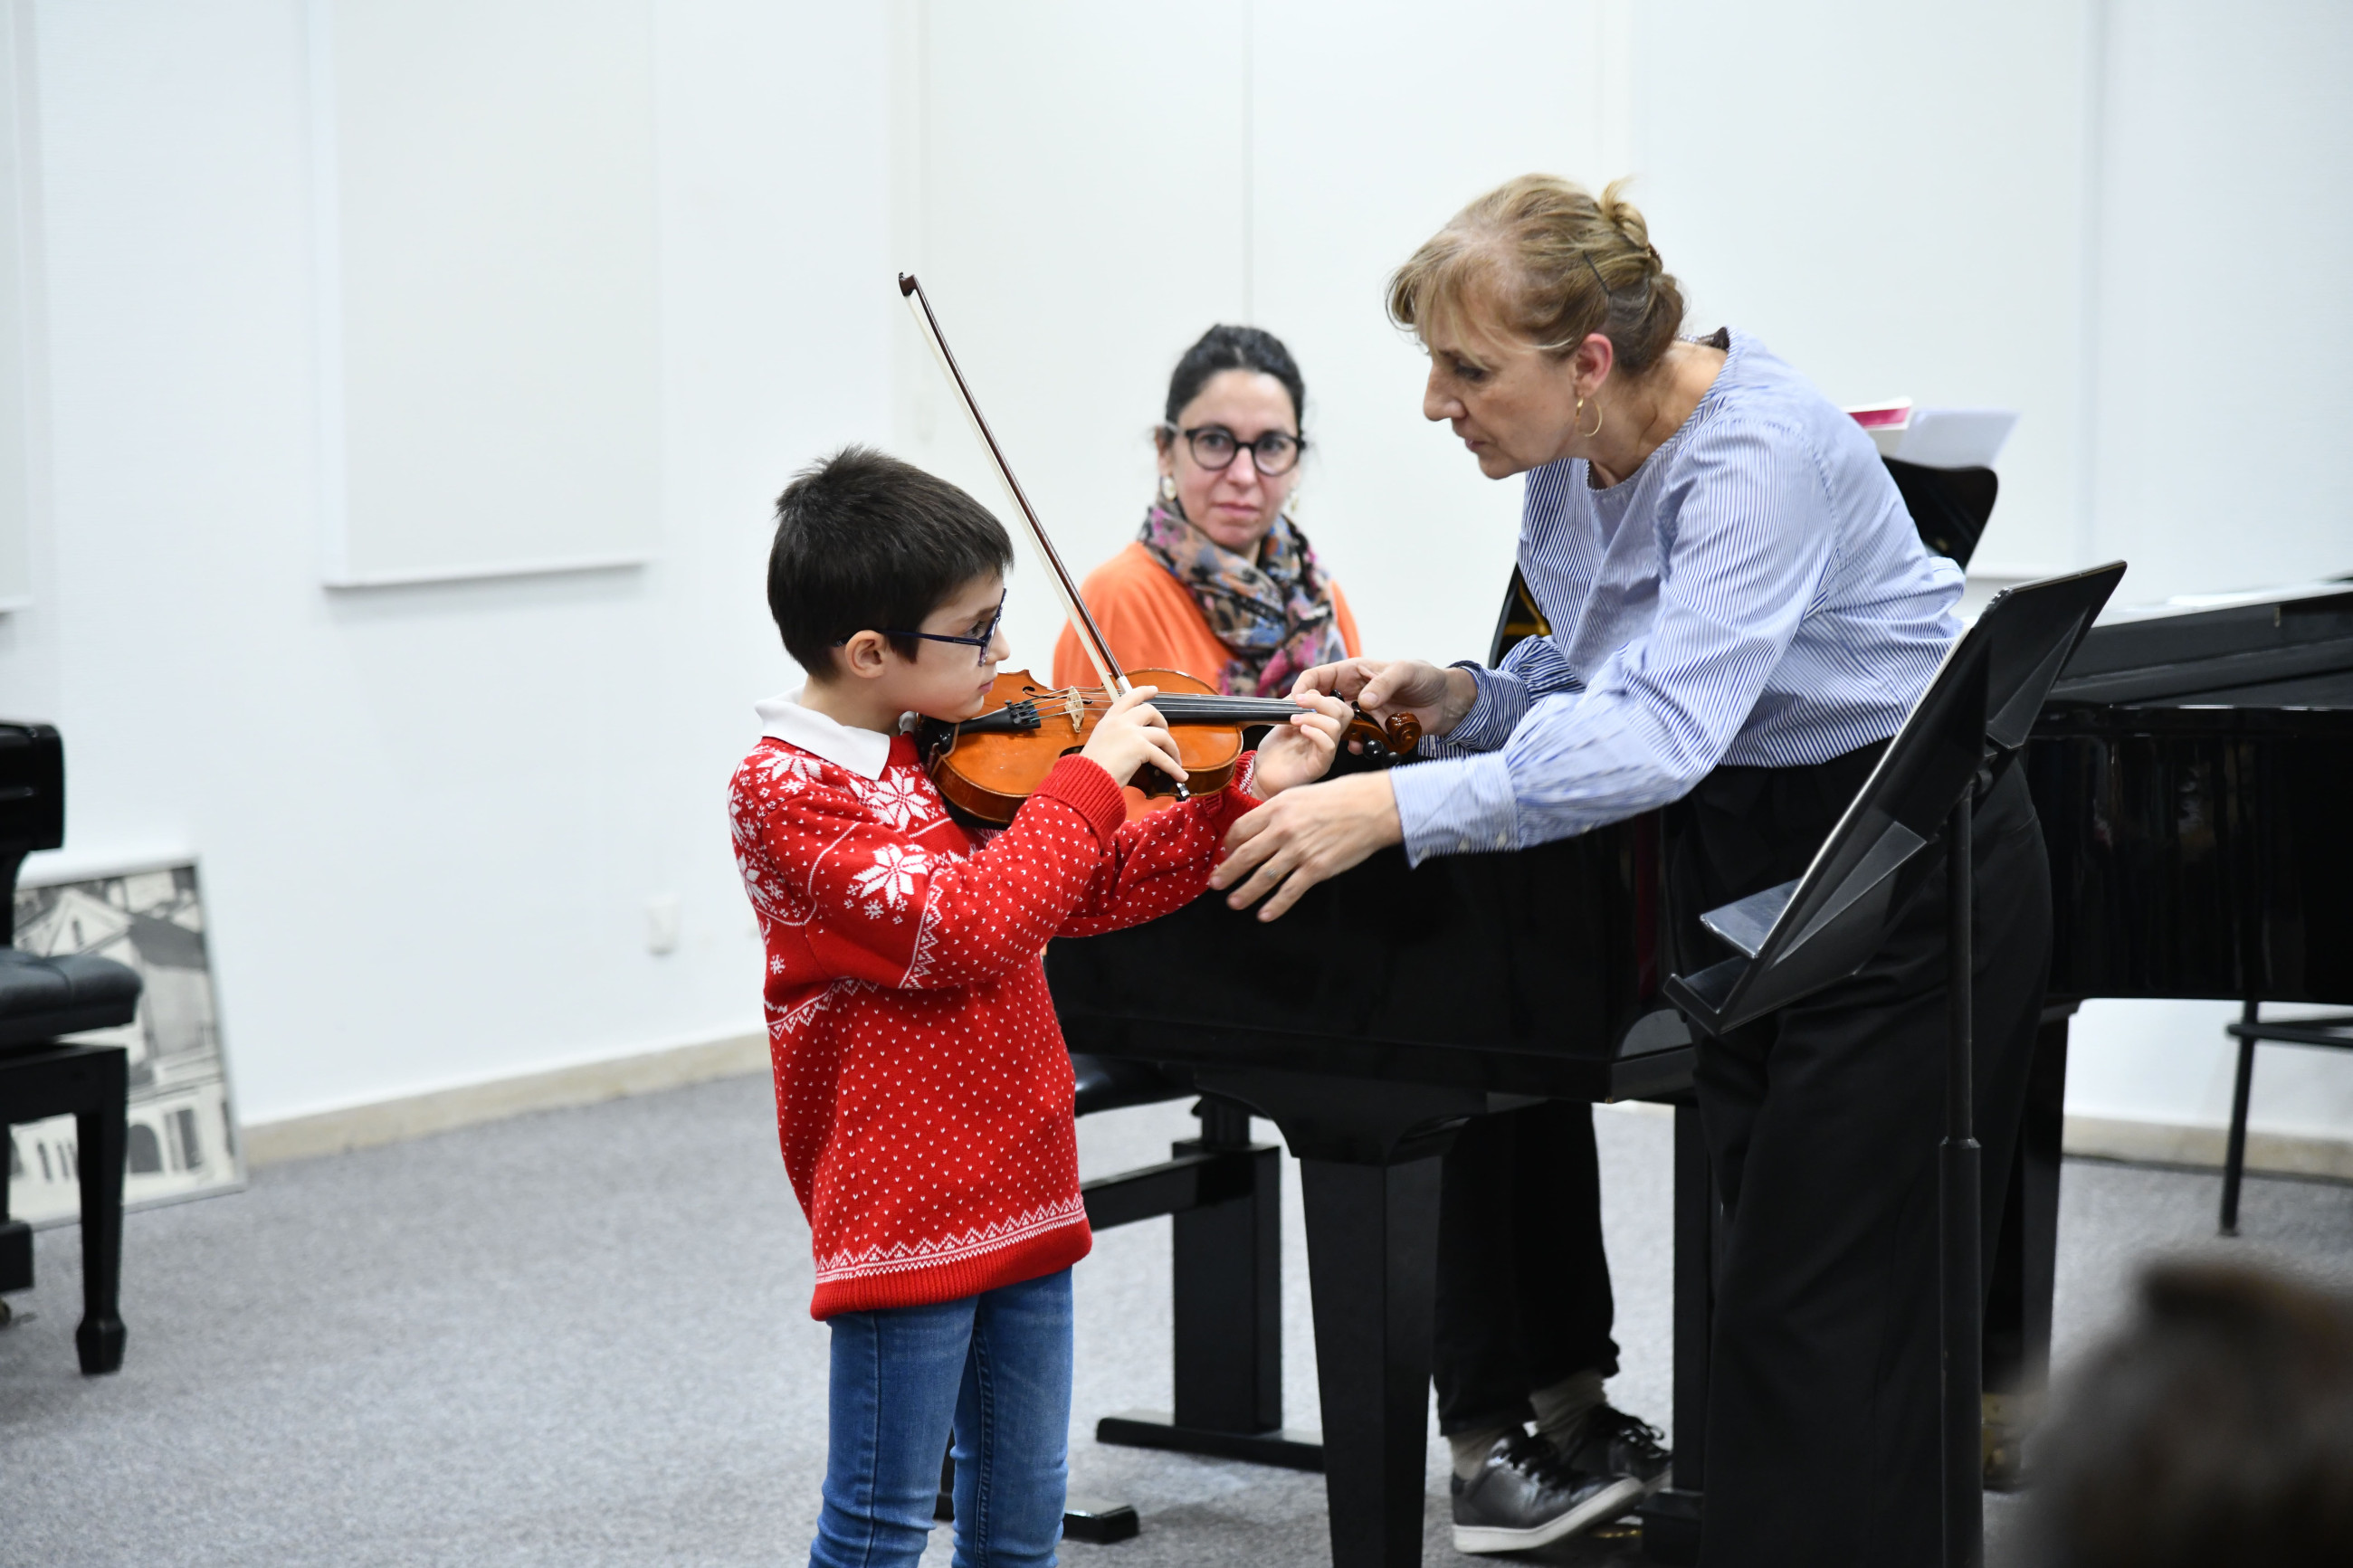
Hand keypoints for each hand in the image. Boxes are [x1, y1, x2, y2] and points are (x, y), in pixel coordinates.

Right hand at [1080, 686, 1186, 791]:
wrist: (1088, 780)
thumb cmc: (1091, 770)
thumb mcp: (1101, 744)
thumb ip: (1117, 738)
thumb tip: (1134, 747)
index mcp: (1109, 720)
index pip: (1128, 697)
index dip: (1143, 692)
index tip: (1154, 690)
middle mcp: (1120, 721)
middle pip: (1150, 711)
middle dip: (1162, 722)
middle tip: (1166, 734)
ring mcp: (1131, 732)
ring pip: (1162, 734)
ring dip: (1172, 748)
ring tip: (1175, 760)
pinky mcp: (1141, 747)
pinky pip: (1164, 758)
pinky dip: (1173, 768)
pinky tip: (1179, 775)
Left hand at [1210, 771, 1402, 920]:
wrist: (1372, 807)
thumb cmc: (1341, 797)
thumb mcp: (1301, 794)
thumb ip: (1279, 810)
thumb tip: (1263, 825)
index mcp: (1277, 808)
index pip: (1241, 829)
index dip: (1229, 845)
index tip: (1226, 853)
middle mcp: (1282, 829)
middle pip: (1245, 855)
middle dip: (1227, 872)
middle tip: (1216, 884)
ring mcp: (1298, 851)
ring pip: (1263, 877)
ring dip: (1246, 892)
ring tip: (1234, 902)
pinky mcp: (1316, 869)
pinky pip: (1289, 891)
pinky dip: (1275, 905)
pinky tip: (1265, 914)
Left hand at [1249, 692, 1348, 798]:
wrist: (1262, 774)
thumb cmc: (1275, 750)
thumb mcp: (1283, 720)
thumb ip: (1296, 705)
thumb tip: (1310, 690)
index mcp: (1323, 725)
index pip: (1338, 706)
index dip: (1322, 696)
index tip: (1300, 696)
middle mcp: (1328, 738)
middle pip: (1342, 712)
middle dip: (1320, 701)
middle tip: (1299, 702)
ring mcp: (1325, 752)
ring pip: (1335, 727)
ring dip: (1313, 717)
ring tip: (1294, 719)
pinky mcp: (1320, 765)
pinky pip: (1328, 746)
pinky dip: (1315, 733)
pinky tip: (1301, 731)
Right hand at [1291, 658, 1478, 747]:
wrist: (1447, 702)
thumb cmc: (1426, 677)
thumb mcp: (1406, 671)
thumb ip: (1384, 683)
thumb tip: (1364, 701)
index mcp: (1354, 672)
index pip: (1318, 676)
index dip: (1303, 687)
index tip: (1296, 702)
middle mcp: (1352, 692)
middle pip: (1320, 703)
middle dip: (1311, 714)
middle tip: (1308, 725)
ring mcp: (1361, 713)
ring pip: (1334, 724)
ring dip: (1331, 732)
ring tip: (1332, 737)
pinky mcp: (1372, 730)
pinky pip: (1354, 740)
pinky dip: (1352, 745)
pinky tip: (1357, 747)